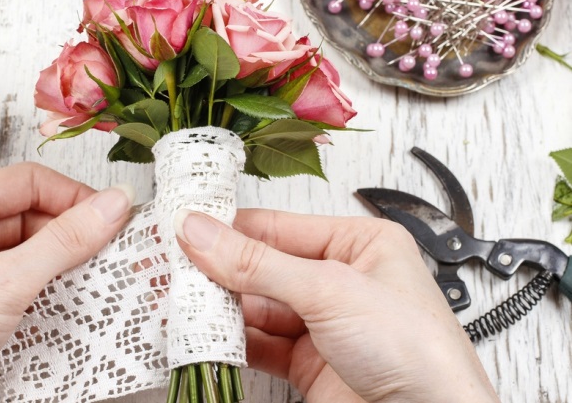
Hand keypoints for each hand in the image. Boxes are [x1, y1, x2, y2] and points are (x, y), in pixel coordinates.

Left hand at [0, 163, 133, 402]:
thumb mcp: (4, 283)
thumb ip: (64, 241)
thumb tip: (111, 205)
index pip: (28, 181)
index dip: (73, 194)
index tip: (110, 215)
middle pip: (30, 215)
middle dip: (71, 232)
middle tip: (108, 250)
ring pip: (26, 251)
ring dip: (61, 264)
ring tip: (92, 279)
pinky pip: (18, 283)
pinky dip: (45, 290)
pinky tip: (65, 304)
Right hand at [174, 209, 499, 402]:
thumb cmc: (417, 352)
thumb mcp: (330, 291)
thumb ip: (258, 263)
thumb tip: (203, 232)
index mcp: (360, 245)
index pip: (280, 227)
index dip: (231, 227)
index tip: (187, 226)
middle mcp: (342, 281)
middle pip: (264, 266)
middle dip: (221, 271)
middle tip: (174, 266)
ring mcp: (325, 325)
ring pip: (257, 307)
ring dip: (221, 308)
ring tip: (183, 301)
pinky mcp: (310, 364)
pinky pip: (260, 344)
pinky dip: (231, 341)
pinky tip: (208, 335)